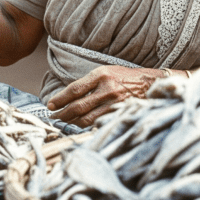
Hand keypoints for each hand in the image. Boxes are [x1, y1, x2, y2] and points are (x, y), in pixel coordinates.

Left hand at [46, 65, 163, 127]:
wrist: (149, 83)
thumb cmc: (124, 77)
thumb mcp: (105, 72)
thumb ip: (89, 83)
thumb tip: (68, 97)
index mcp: (101, 75)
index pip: (74, 89)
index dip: (60, 99)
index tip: (50, 105)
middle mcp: (107, 88)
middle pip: (78, 106)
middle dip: (63, 114)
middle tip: (54, 117)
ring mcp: (114, 103)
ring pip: (87, 118)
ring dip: (72, 123)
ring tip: (64, 123)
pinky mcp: (120, 113)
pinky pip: (99, 123)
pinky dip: (87, 127)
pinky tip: (80, 127)